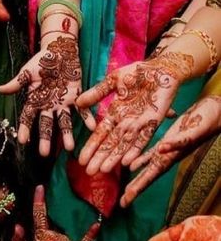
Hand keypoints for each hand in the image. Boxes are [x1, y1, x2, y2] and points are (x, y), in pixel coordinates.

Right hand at [0, 37, 93, 153]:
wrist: (60, 50)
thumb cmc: (42, 60)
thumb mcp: (27, 71)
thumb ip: (16, 82)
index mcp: (35, 101)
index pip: (28, 118)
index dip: (25, 129)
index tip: (23, 141)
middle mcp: (48, 106)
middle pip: (46, 125)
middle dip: (45, 138)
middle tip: (44, 153)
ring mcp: (63, 103)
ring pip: (64, 122)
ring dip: (67, 134)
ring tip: (70, 148)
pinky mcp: (76, 97)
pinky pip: (82, 110)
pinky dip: (87, 118)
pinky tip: (92, 127)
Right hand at [77, 52, 193, 174]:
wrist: (163, 67)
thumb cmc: (139, 73)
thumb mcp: (114, 81)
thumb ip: (97, 93)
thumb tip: (77, 102)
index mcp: (115, 113)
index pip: (101, 134)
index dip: (91, 147)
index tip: (81, 160)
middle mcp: (126, 123)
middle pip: (110, 144)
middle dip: (100, 158)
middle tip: (89, 172)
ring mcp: (139, 124)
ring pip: (124, 145)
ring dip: (114, 158)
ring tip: (104, 171)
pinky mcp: (153, 123)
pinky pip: (143, 139)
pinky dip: (134, 150)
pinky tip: (127, 162)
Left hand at [122, 95, 220, 205]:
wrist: (216, 112)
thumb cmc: (208, 121)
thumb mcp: (192, 132)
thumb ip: (177, 142)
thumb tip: (160, 148)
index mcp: (170, 158)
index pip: (150, 177)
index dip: (137, 188)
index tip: (126, 202)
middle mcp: (167, 157)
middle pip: (147, 177)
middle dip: (134, 190)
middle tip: (122, 204)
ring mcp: (166, 150)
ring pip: (147, 167)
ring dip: (136, 179)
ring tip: (126, 191)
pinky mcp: (167, 140)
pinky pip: (150, 153)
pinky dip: (140, 159)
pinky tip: (131, 165)